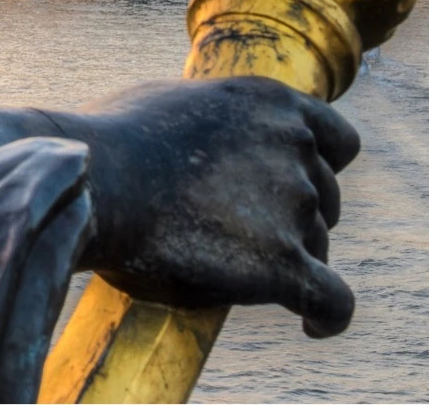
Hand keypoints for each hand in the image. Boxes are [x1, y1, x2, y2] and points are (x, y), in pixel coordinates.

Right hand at [60, 77, 360, 336]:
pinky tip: (313, 325)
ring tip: (235, 274)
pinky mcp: (284, 262)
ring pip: (318, 247)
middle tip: (241, 235)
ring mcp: (294, 203)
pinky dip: (328, 315)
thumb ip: (208, 122)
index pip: (337, 141)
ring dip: (289, 260)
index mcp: (270, 103)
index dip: (320, 169)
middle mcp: (294, 146)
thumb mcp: (167, 103)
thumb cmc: (107, 143)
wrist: (91, 182)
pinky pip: (331, 300)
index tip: (296, 188)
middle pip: (325, 198)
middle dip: (294, 216)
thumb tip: (197, 139)